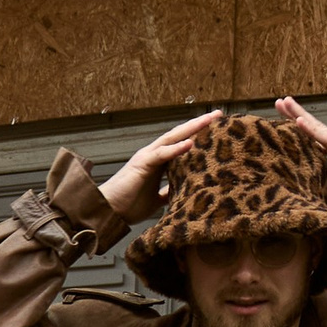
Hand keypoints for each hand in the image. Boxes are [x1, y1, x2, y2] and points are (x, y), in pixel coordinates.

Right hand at [100, 109, 222, 223]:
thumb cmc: (127, 205)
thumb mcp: (156, 199)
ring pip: (172, 137)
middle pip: (180, 134)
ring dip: (192, 128)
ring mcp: (147, 156)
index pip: (181, 142)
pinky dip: (176, 148)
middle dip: (200, 124)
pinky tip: (191, 142)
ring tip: (209, 119)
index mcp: (157, 161)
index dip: (199, 134)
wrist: (107, 212)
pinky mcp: (141, 164)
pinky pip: (161, 153)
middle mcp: (153, 154)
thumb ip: (168, 192)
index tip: (217, 128)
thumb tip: (183, 192)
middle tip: (219, 114)